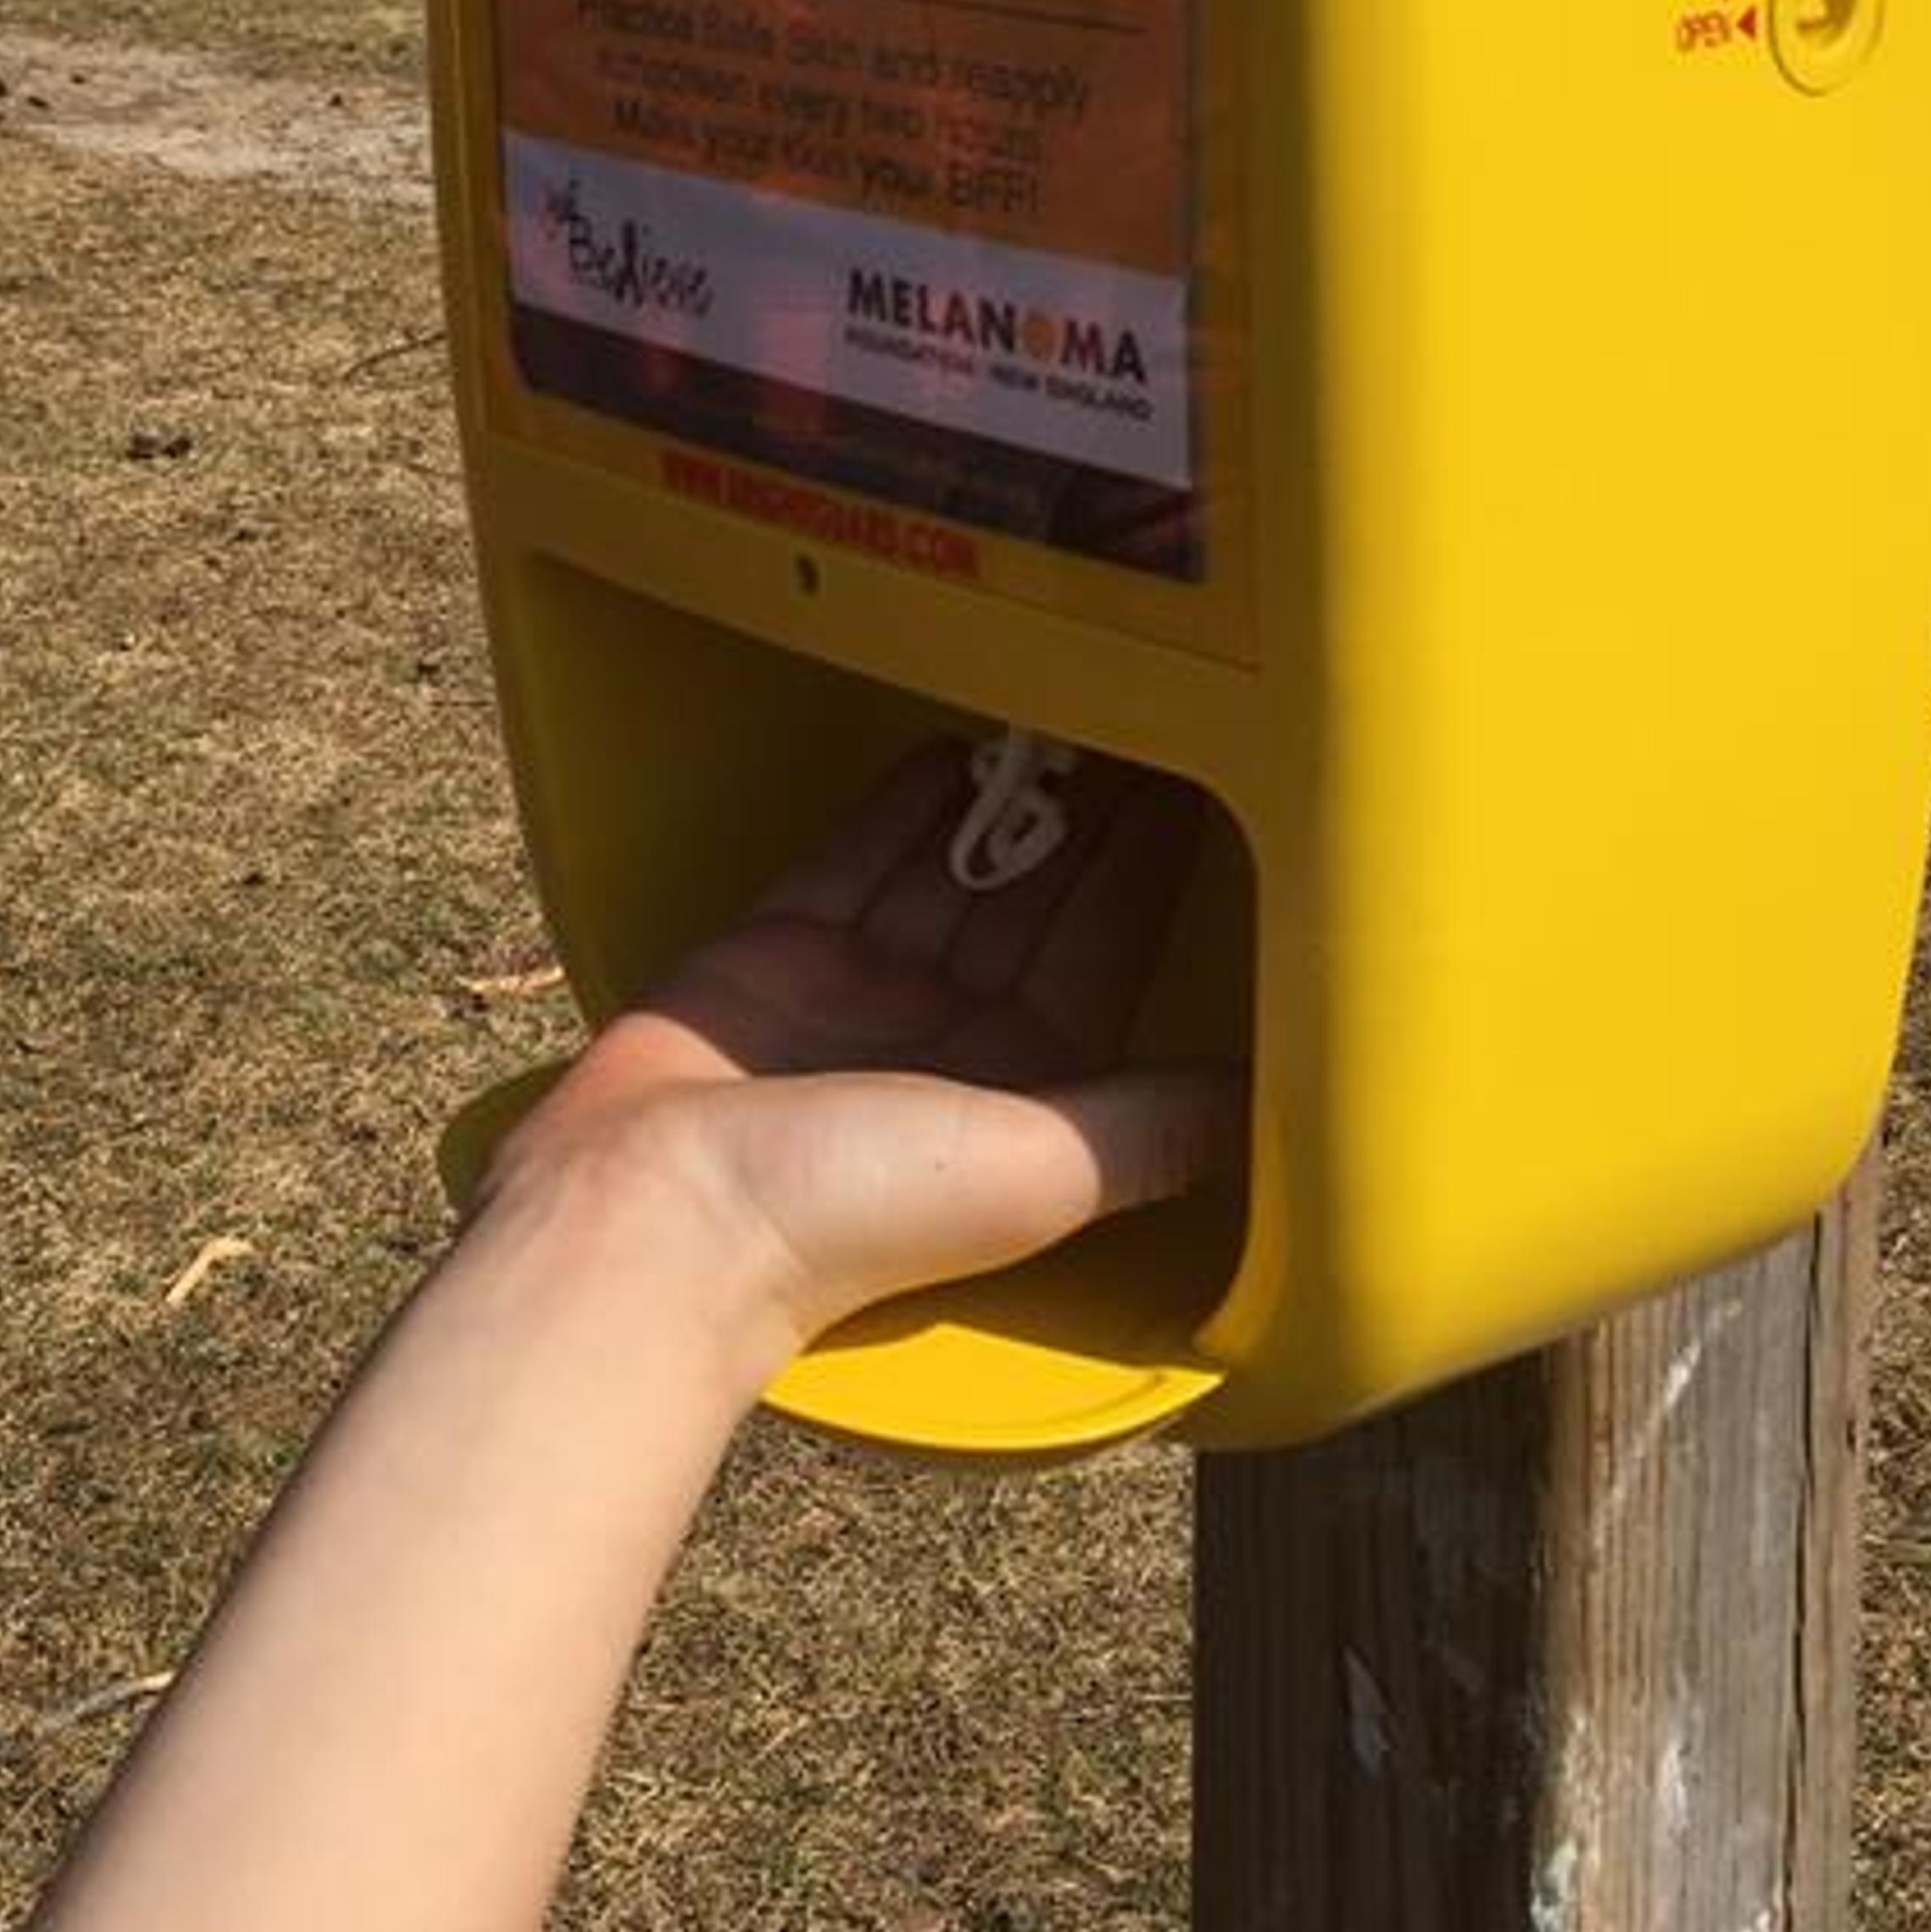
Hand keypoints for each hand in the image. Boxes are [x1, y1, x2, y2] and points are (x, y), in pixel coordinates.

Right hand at [481, 746, 1236, 1374]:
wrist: (665, 1212)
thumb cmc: (858, 1209)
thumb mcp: (1042, 1169)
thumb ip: (1152, 1128)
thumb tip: (1266, 1105)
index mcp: (1023, 1091)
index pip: (1105, 955)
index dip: (1146, 875)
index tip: (1199, 789)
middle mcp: (949, 1040)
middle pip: (1032, 906)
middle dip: (1083, 823)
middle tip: (1136, 719)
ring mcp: (860, 993)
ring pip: (949, 874)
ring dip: (1000, 802)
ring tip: (1054, 719)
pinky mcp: (775, 951)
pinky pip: (854, 862)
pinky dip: (899, 810)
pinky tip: (945, 756)